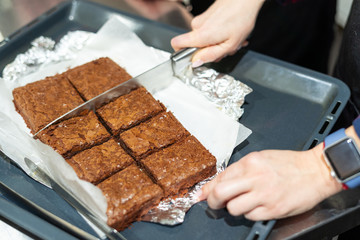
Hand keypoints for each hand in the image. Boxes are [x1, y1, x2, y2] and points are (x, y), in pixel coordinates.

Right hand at [171, 0, 264, 66]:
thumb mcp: (230, 45)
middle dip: (209, 50)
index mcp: (201, 35)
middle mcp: (197, 26)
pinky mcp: (206, 16)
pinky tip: (230, 32)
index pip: (176, 44)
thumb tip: (196, 62)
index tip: (195, 58)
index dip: (183, 53)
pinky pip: (208, 31)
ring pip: (203, 39)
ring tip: (231, 39)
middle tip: (225, 48)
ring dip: (217, 42)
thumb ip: (211, 55)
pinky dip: (219, 34)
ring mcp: (201, 19)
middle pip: (194, 46)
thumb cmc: (241, 18)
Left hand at [198, 144, 342, 220]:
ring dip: (234, 208)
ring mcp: (264, 194)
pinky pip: (250, 216)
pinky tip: (259, 206)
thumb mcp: (261, 159)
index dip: (207, 189)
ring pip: (233, 208)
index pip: (220, 177)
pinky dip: (251, 214)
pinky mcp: (273, 208)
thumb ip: (239, 170)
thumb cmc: (289, 164)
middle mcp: (255, 177)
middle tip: (215, 203)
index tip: (200, 196)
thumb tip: (218, 182)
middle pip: (220, 193)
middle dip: (213, 201)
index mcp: (250, 162)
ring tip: (244, 203)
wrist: (316, 170)